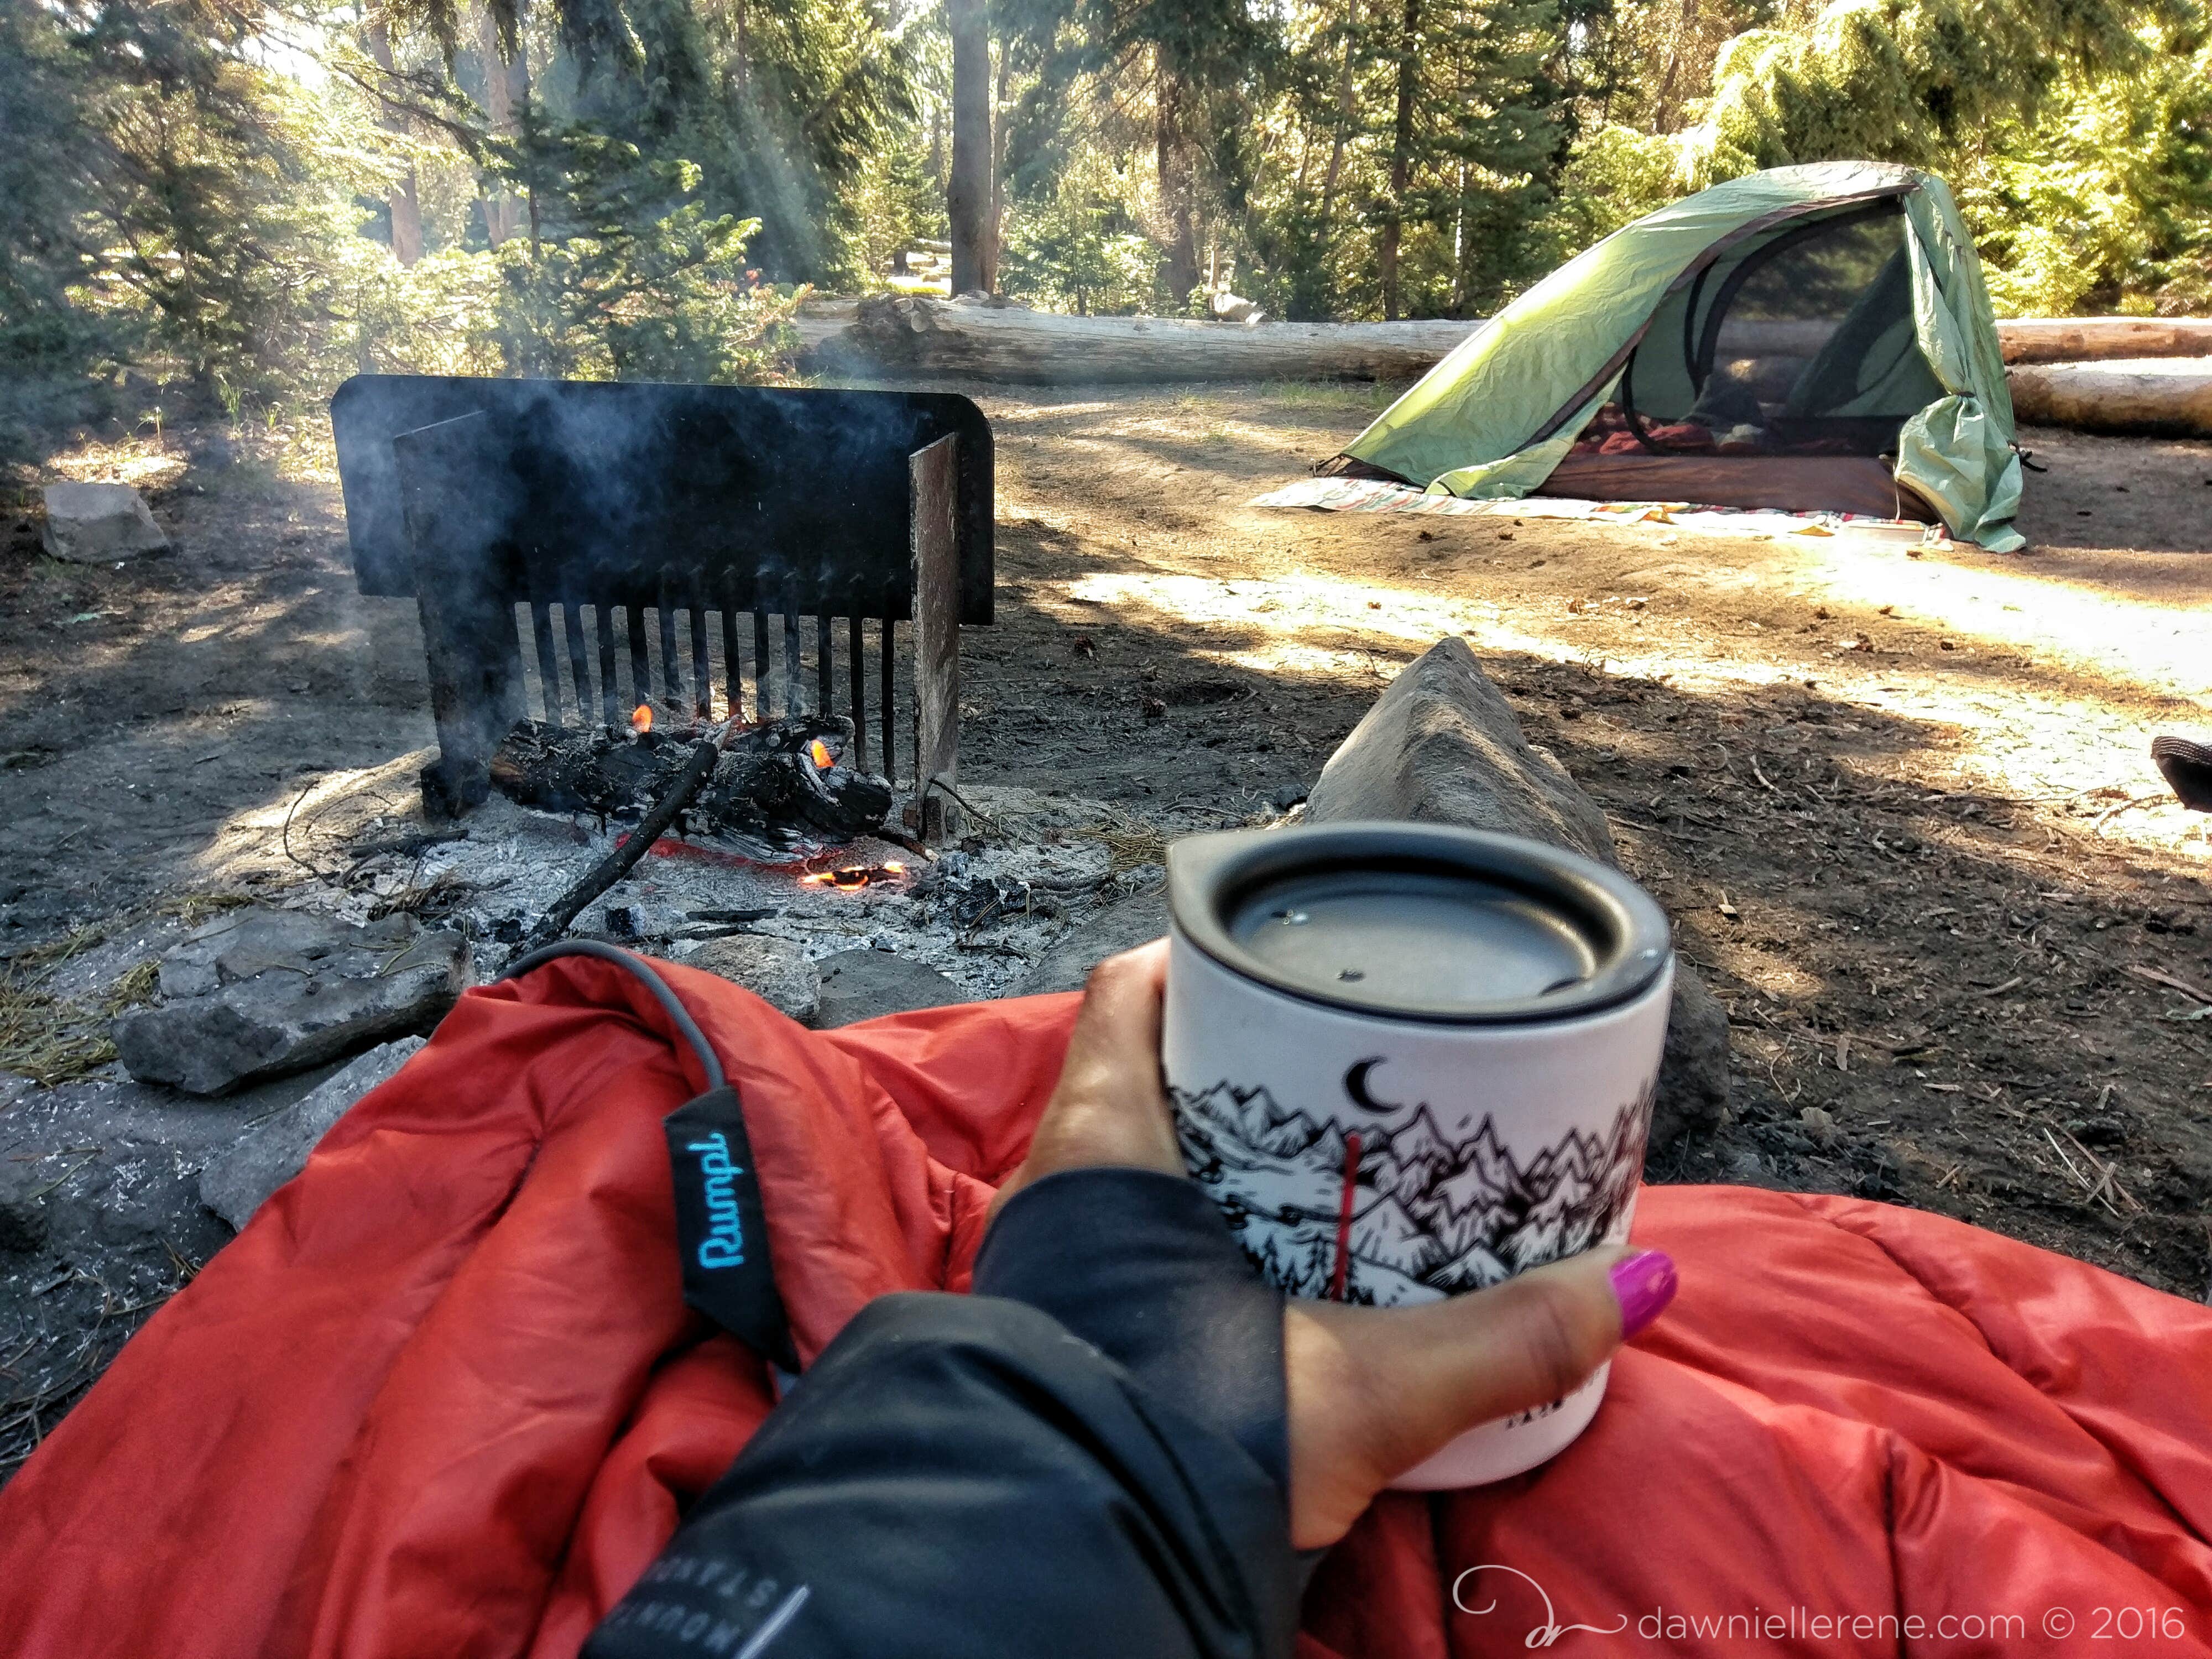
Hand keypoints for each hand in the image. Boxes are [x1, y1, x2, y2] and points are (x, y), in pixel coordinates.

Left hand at [993, 940, 1669, 1549]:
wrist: (1076, 1566)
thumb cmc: (1188, 1434)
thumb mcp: (1364, 1387)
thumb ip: (1502, 1338)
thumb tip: (1635, 1286)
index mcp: (1101, 1145)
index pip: (1127, 994)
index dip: (1197, 965)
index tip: (1279, 963)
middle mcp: (1057, 1187)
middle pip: (1141, 1073)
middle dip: (1236, 1065)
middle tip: (1337, 1070)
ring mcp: (1050, 1263)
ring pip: (1135, 1163)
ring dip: (1219, 1156)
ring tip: (1326, 1162)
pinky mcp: (1063, 1333)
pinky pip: (1129, 1241)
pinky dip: (1197, 1234)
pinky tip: (1274, 1268)